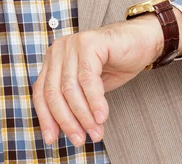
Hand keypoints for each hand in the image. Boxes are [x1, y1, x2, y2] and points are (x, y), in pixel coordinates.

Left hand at [32, 16, 162, 146]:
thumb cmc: (113, 63)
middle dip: (66, 120)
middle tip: (79, 139)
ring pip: (70, 88)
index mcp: (53, 59)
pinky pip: (87, 79)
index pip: (41, 91)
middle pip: (53, 91)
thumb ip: (73, 101)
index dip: (46, 117)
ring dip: (83, 115)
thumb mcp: (87, 86)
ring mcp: (73, 43)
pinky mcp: (89, 42)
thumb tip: (64, 131)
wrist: (140, 42)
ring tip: (95, 132)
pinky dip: (94, 101)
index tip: (51, 139)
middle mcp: (59, 49)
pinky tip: (101, 116)